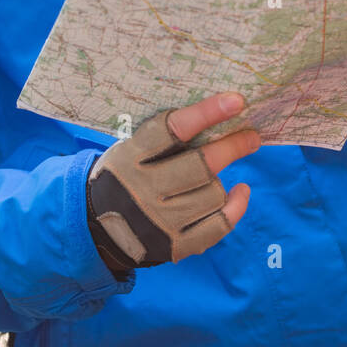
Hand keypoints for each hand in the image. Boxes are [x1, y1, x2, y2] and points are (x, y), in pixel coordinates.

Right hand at [86, 91, 259, 273]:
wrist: (96, 228)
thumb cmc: (124, 176)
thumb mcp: (128, 150)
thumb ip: (162, 138)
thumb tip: (218, 116)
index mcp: (131, 157)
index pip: (173, 129)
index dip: (207, 113)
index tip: (236, 101)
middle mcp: (144, 189)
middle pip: (202, 165)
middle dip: (233, 147)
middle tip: (251, 136)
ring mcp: (160, 221)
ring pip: (213, 193)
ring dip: (222, 180)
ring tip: (217, 174)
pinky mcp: (174, 246)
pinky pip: (219, 225)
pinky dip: (236, 207)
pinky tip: (241, 192)